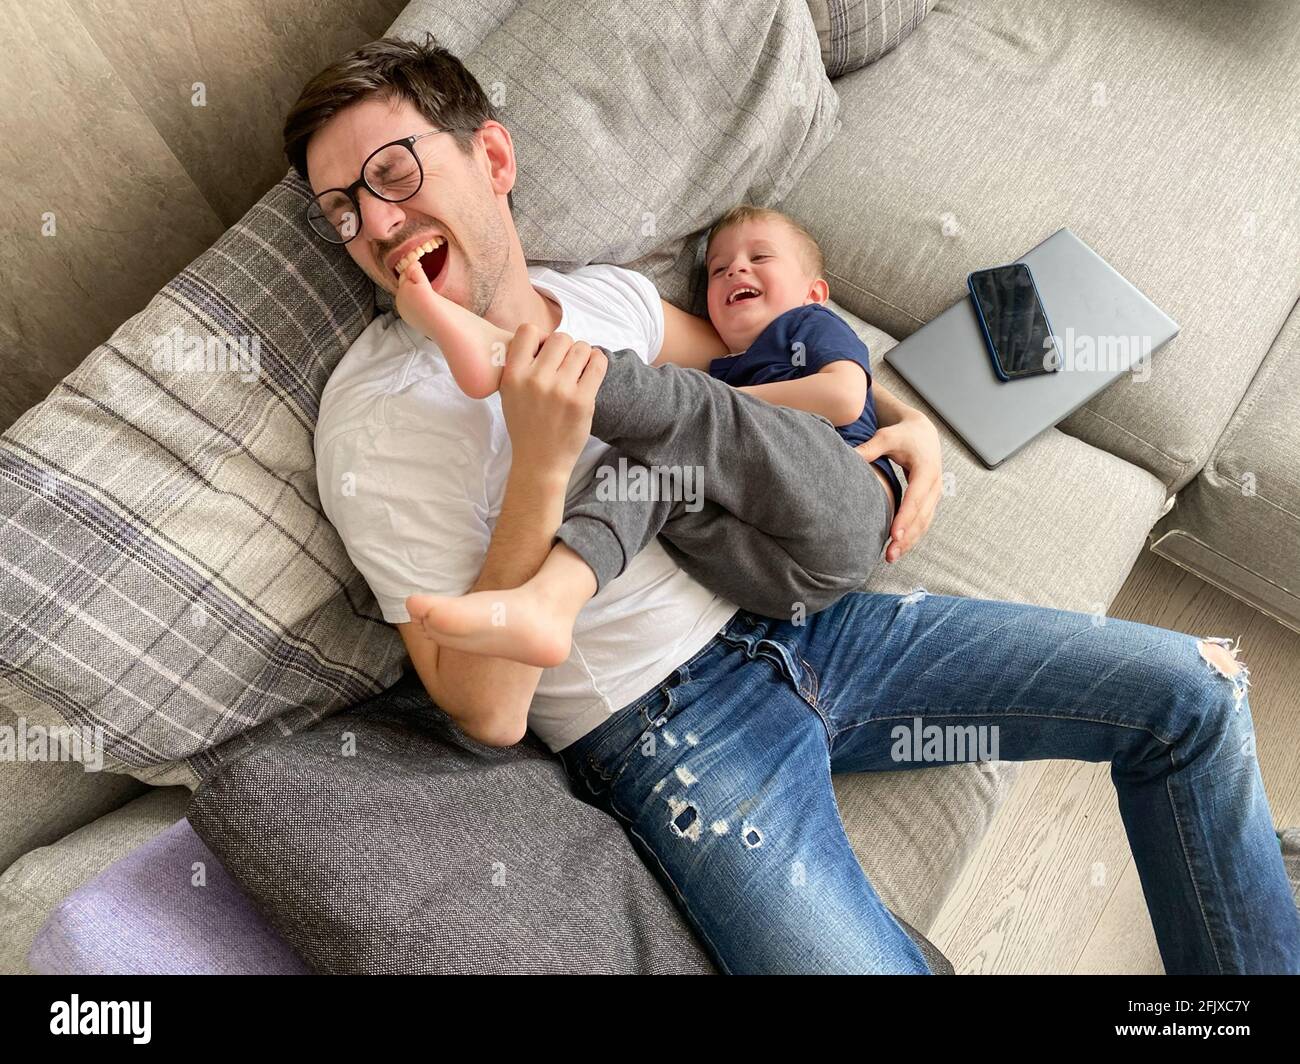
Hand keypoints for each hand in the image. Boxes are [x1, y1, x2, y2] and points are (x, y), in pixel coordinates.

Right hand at [499, 325, 607, 482]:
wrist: (539, 462)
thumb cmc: (525, 426)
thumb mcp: (509, 394)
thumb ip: (520, 366)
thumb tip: (543, 339)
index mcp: (514, 376)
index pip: (528, 331)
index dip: (541, 337)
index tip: (545, 352)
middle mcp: (536, 380)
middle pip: (560, 338)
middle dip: (566, 347)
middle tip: (566, 365)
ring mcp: (561, 390)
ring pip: (581, 348)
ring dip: (583, 355)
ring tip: (579, 370)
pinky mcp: (582, 400)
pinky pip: (598, 363)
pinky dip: (598, 361)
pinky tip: (593, 368)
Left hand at [854, 409, 941, 561]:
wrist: (923, 433)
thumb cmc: (903, 434)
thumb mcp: (886, 436)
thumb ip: (870, 448)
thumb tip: (849, 457)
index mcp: (926, 469)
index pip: (916, 498)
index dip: (905, 518)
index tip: (894, 535)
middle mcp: (935, 485)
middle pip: (922, 517)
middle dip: (907, 537)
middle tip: (890, 554)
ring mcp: (935, 494)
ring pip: (924, 523)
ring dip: (910, 542)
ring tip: (891, 557)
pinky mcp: (930, 501)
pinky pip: (923, 522)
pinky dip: (912, 536)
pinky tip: (898, 548)